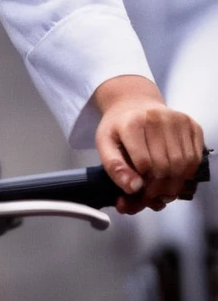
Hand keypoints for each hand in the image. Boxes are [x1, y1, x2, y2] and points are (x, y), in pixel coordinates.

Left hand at [93, 75, 204, 213]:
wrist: (133, 104)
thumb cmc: (119, 126)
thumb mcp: (104, 144)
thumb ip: (114, 167)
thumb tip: (133, 188)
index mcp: (132, 122)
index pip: (144, 164)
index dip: (142, 184)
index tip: (137, 191)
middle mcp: (156, 118)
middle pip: (166, 167)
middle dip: (159, 189)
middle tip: (151, 196)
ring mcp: (177, 120)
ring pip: (184, 166)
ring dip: (174, 185)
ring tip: (162, 188)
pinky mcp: (192, 125)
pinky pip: (195, 160)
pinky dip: (187, 174)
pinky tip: (173, 175)